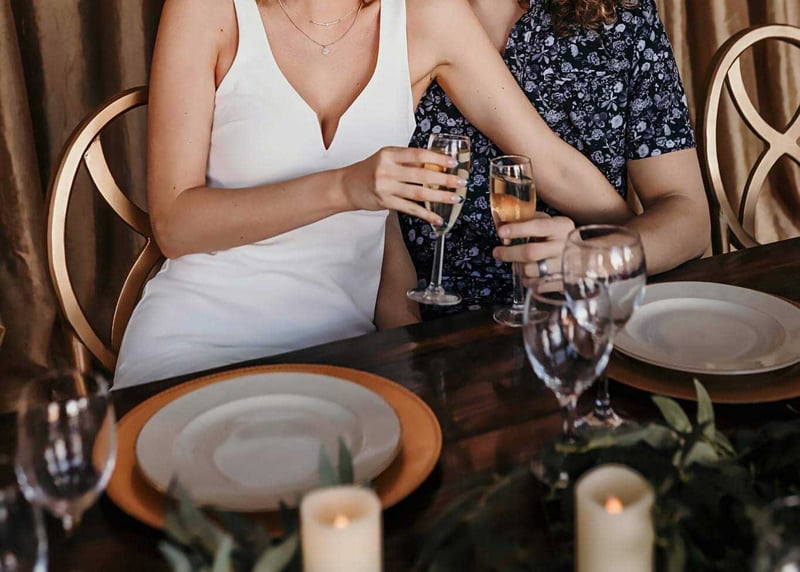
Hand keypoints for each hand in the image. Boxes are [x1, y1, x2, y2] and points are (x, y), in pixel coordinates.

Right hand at [340, 146, 466, 226]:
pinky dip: (426, 214)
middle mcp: (387, 169)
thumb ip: (407, 160)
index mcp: (390, 154)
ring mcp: (386, 186)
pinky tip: (437, 218)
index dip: (437, 158)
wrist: (346, 185)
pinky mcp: (385, 202)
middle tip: (460, 182)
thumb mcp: (386, 158)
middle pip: (422, 174)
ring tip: (455, 199)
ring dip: (439, 197)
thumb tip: (435, 163)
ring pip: (418, 192)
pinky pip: (410, 209)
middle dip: (444, 179)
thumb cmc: (369, 170)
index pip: (418, 154)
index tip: (453, 163)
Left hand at [492, 214, 574, 282]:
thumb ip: (528, 222)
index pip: (538, 226)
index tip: (501, 232)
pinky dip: (528, 281)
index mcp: (562, 227)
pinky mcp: (565, 283)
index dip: (517, 229)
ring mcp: (566, 266)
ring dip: (518, 268)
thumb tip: (504, 228)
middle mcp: (565, 246)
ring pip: (532, 271)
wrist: (586, 256)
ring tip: (516, 264)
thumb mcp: (549, 223)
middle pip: (531, 252)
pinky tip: (527, 275)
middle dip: (509, 253)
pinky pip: (538, 286)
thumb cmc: (559, 237)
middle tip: (497, 252)